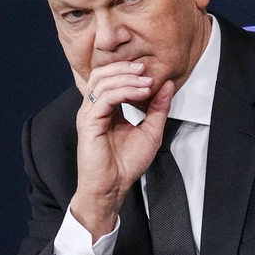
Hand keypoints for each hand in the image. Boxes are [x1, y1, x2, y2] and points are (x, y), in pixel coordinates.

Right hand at [69, 61, 174, 239]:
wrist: (114, 186)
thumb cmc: (126, 163)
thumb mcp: (151, 131)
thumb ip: (158, 107)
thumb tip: (166, 85)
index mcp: (106, 108)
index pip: (111, 78)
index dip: (129, 71)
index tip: (151, 71)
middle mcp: (94, 108)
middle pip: (102, 74)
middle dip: (126, 68)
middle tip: (146, 69)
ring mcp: (89, 114)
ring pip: (102, 82)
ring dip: (127, 78)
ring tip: (147, 82)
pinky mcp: (88, 122)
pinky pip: (105, 98)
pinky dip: (125, 91)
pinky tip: (141, 93)